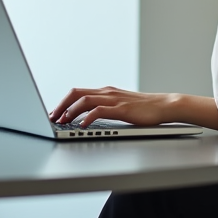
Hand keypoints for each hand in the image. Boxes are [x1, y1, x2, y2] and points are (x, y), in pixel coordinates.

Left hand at [50, 87, 175, 126]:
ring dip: (70, 111)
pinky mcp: (122, 109)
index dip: (63, 102)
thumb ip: (106, 108)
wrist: (165, 105)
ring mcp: (114, 99)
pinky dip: (87, 117)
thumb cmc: (145, 108)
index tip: (54, 114)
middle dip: (61, 105)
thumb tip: (89, 117)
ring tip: (62, 121)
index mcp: (106, 91)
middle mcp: (107, 92)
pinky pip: (99, 111)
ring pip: (85, 100)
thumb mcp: (121, 105)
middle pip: (76, 93)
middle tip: (52, 118)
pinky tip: (82, 126)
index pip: (78, 92)